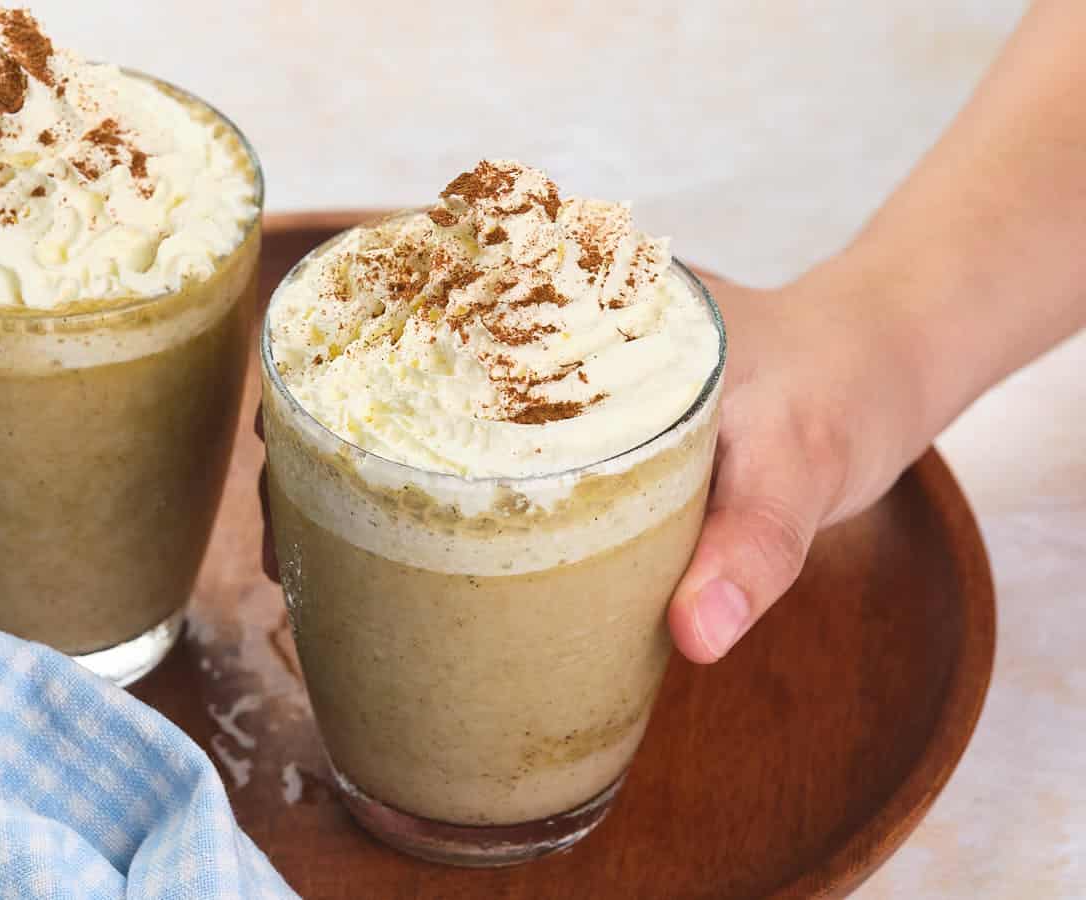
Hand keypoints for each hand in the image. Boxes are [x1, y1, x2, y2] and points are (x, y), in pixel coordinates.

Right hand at [253, 265, 928, 662]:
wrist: (878, 368)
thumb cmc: (835, 392)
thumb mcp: (801, 466)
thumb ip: (754, 546)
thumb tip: (694, 637)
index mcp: (574, 306)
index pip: (422, 310)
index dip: (336, 362)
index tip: (286, 431)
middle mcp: (544, 337)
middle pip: (399, 373)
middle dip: (330, 436)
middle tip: (286, 517)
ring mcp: (552, 389)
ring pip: (428, 421)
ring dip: (366, 473)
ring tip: (312, 548)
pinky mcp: (571, 437)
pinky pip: (478, 461)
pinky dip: (428, 498)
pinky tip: (397, 558)